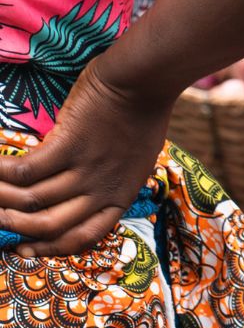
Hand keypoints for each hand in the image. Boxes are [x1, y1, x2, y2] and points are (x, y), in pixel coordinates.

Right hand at [0, 66, 170, 255]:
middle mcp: (101, 190)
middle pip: (49, 226)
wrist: (146, 78)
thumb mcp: (136, 158)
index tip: (24, 249)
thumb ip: (110, 178)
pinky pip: (25, 170)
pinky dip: (2, 172)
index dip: (49, 248)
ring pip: (31, 200)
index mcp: (120, 196)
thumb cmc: (142, 111)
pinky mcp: (68, 145)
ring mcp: (85, 169)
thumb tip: (78, 187)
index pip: (82, 238)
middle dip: (17, 228)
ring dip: (2, 199)